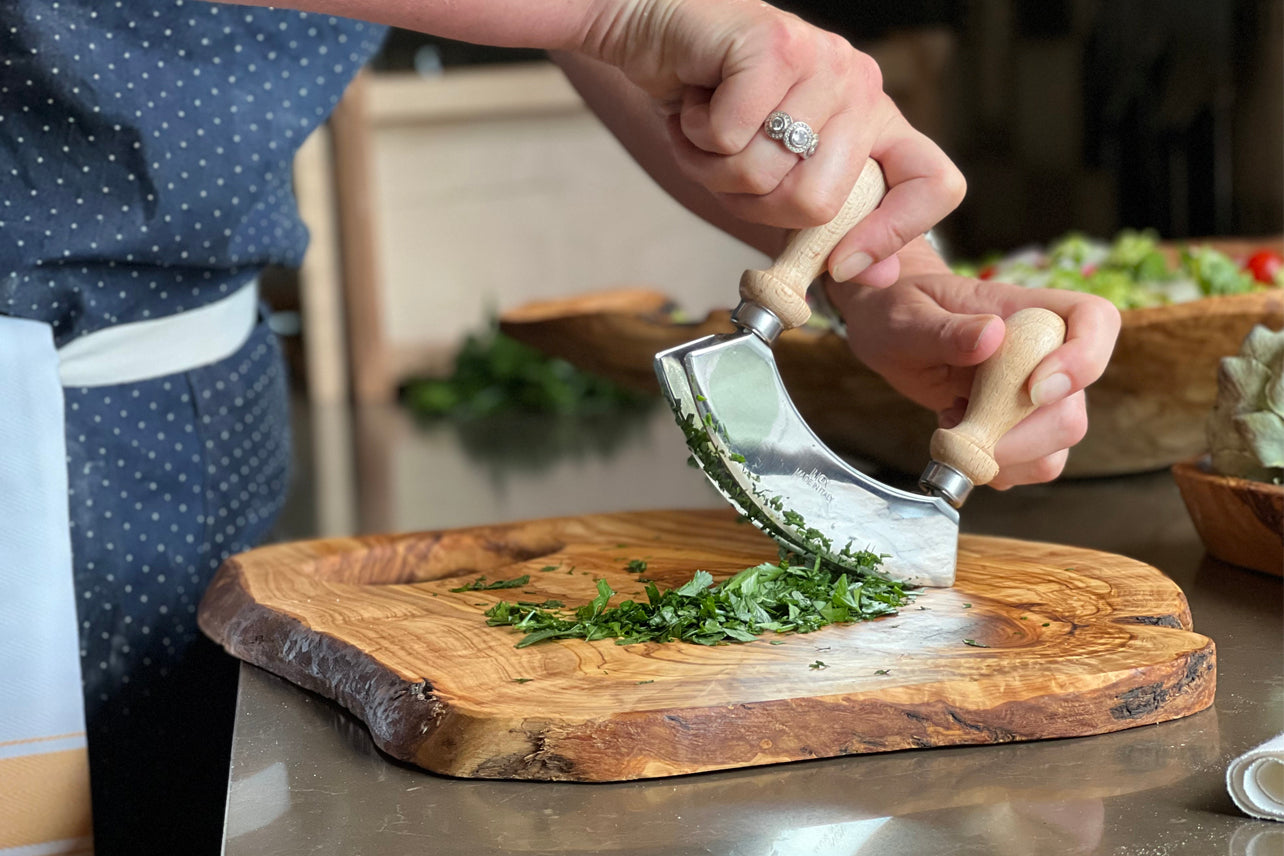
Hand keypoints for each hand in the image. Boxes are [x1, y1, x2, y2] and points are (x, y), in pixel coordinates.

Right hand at [579, 0, 964, 285]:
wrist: (655, 36)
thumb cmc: (713, 106)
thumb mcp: (773, 175)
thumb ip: (824, 222)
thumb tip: (874, 275)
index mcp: (873, 121)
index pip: (935, 184)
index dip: (896, 233)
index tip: (841, 262)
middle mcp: (859, 87)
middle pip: (820, 204)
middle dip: (752, 203)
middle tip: (728, 165)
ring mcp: (823, 61)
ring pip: (765, 173)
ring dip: (712, 168)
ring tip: (706, 131)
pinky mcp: (777, 45)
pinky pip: (729, 137)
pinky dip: (693, 135)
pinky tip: (694, 105)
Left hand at [825, 240, 1120, 487]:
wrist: (890, 332)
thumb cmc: (899, 312)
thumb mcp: (906, 317)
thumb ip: (945, 330)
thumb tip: (991, 336)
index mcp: (1027, 310)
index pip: (1096, 321)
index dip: (1084, 360)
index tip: (1034, 390)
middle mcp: (1044, 352)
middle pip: (1072, 408)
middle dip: (1016, 435)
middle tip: (962, 427)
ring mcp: (1036, 394)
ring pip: (1058, 444)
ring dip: (1004, 456)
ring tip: (954, 429)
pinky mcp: (1020, 426)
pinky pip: (1035, 463)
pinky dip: (997, 468)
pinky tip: (962, 441)